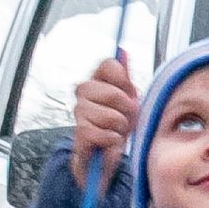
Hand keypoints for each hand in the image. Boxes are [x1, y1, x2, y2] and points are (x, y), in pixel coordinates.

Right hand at [70, 55, 137, 185]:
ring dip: (121, 129)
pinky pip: (107, 134)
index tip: (129, 94)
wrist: (102, 155)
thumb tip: (123, 52)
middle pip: (115, 93)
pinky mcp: (80, 131)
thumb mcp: (128, 99)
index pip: (110, 65)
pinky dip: (114, 141)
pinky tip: (109, 141)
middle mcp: (84, 90)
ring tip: (116, 131)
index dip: (125, 82)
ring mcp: (79, 110)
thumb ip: (125, 77)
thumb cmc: (117, 124)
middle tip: (125, 118)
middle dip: (128, 111)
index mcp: (97, 79)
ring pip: (113, 117)